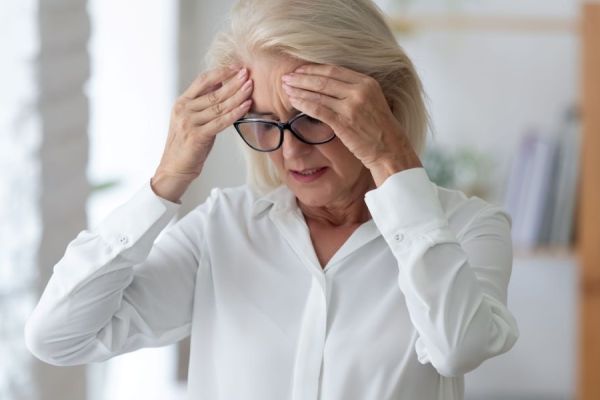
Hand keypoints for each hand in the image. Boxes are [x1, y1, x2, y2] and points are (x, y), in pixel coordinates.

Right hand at [152, 66, 252, 200]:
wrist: (174, 168)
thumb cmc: (187, 145)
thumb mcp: (193, 120)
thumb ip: (204, 105)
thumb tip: (222, 87)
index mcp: (182, 102)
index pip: (202, 80)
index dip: (220, 72)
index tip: (237, 68)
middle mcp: (184, 109)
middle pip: (213, 92)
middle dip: (233, 82)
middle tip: (248, 73)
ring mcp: (189, 122)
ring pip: (219, 106)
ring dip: (237, 95)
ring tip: (250, 87)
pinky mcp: (197, 136)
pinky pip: (221, 122)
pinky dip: (235, 113)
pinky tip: (246, 106)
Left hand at [281, 64, 420, 185]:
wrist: (390, 150)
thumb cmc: (379, 129)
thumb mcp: (372, 102)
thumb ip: (354, 92)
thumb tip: (329, 86)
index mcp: (367, 82)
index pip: (334, 70)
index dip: (314, 69)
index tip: (300, 70)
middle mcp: (360, 91)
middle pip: (323, 79)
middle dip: (301, 77)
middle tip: (286, 77)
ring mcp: (352, 106)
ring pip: (318, 93)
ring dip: (298, 89)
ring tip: (285, 88)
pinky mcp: (344, 122)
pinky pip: (318, 109)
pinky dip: (303, 103)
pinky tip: (292, 101)